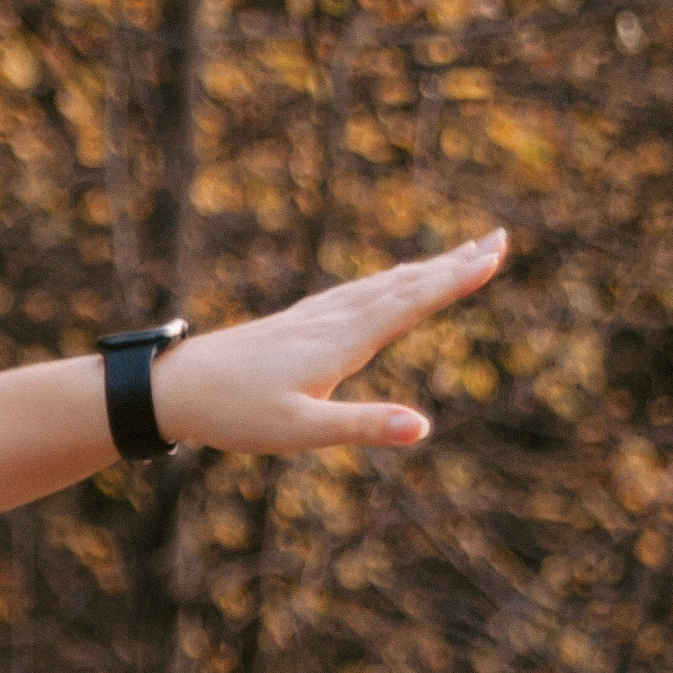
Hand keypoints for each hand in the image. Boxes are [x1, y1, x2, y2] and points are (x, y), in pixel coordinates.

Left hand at [149, 230, 506, 455]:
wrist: (173, 388)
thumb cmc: (234, 414)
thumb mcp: (300, 432)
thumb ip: (362, 427)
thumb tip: (423, 429)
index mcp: (341, 342)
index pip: (411, 303)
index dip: (456, 280)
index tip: (496, 255)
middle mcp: (331, 321)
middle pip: (404, 285)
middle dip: (453, 265)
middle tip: (499, 240)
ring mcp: (312, 318)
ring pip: (380, 285)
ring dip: (424, 270)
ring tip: (458, 256)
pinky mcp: (295, 323)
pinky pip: (355, 293)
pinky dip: (387, 282)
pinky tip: (385, 285)